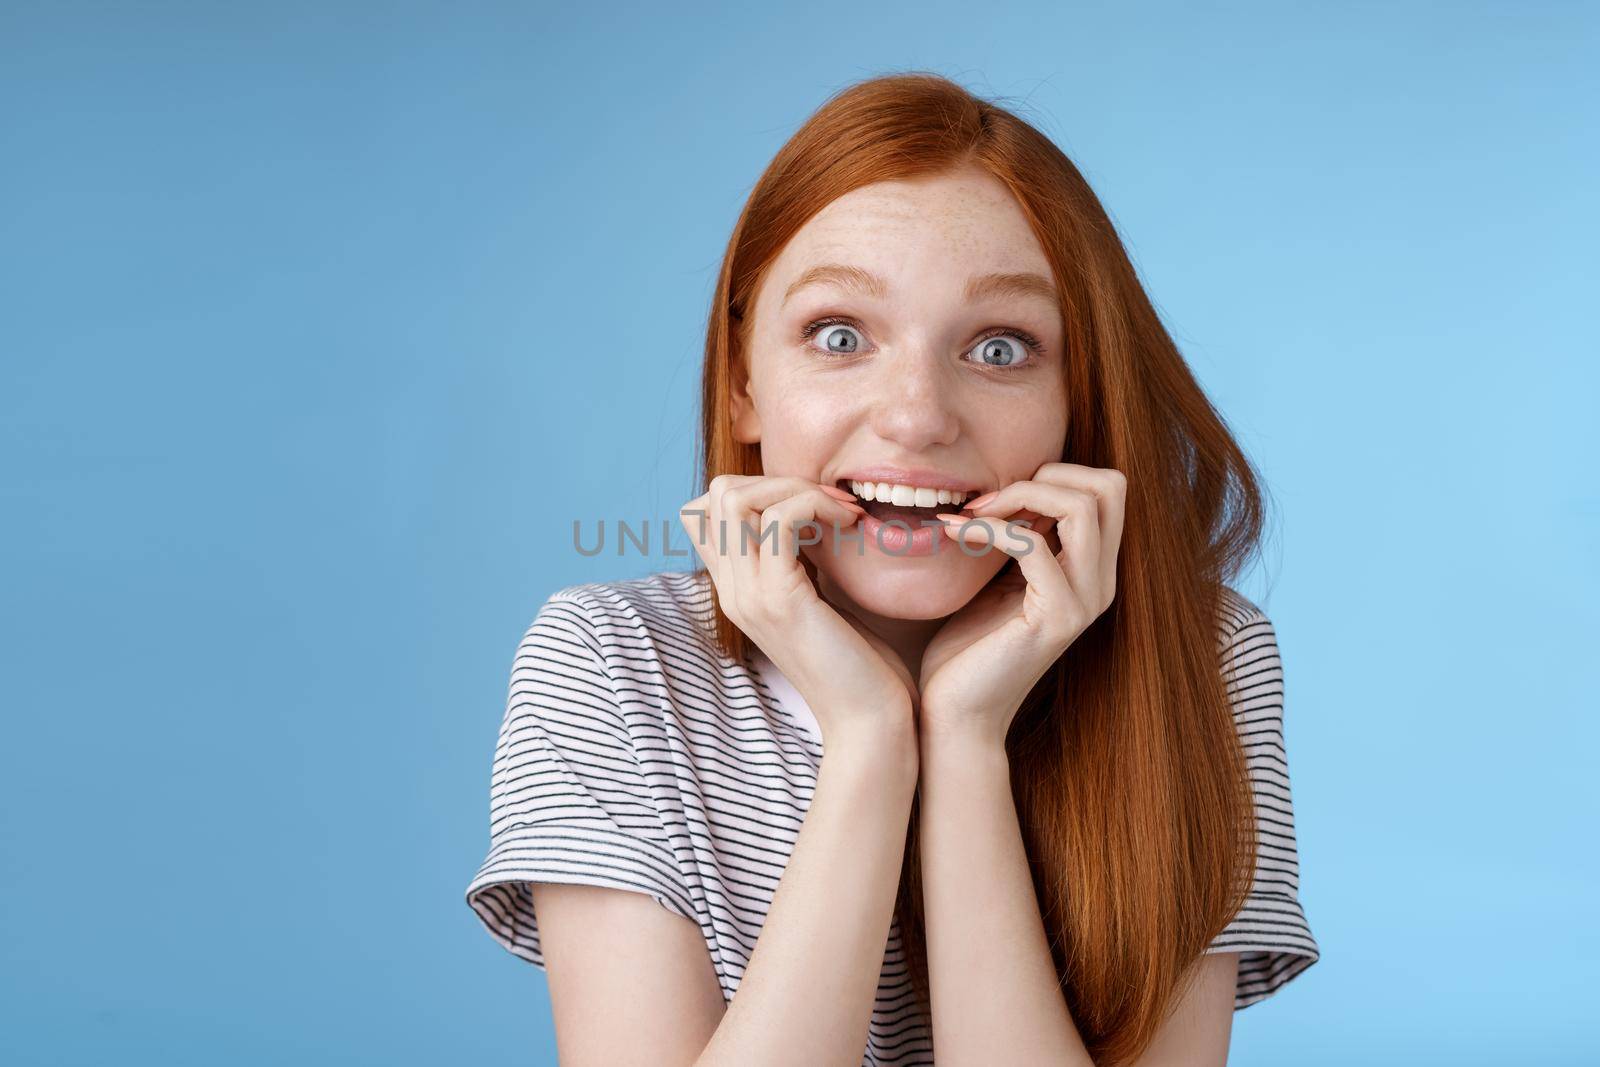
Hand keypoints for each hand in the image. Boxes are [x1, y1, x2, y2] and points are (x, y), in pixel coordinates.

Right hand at [680, 475, 917, 745]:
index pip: (705, 512)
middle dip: (775, 479)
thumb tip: (813, 516)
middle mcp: (732, 591)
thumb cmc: (860, 665)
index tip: (812, 505)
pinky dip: (815, 505)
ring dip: (794, 488)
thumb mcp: (820, 601)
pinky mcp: (781, 600)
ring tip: (840, 511)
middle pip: (714, 495)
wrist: (869, 722)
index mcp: (737, 590)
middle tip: (830, 502)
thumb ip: (803, 563)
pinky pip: (780, 521)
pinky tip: (849, 523)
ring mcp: (749, 596)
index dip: (755, 489)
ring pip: (735, 499)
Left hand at [917, 462, 1127, 745]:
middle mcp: (1101, 583)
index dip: (1054, 474)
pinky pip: (1033, 545)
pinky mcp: (1056, 618)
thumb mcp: (1000, 577)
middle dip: (1047, 474)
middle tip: (989, 500)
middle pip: (1111, 487)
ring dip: (1020, 495)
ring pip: (1082, 507)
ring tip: (972, 514)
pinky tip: (954, 534)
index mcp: (1093, 570)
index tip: (996, 496)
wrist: (957, 713)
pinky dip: (990, 528)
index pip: (1107, 488)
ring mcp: (1085, 601)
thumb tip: (1009, 485)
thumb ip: (1019, 535)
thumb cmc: (968, 648)